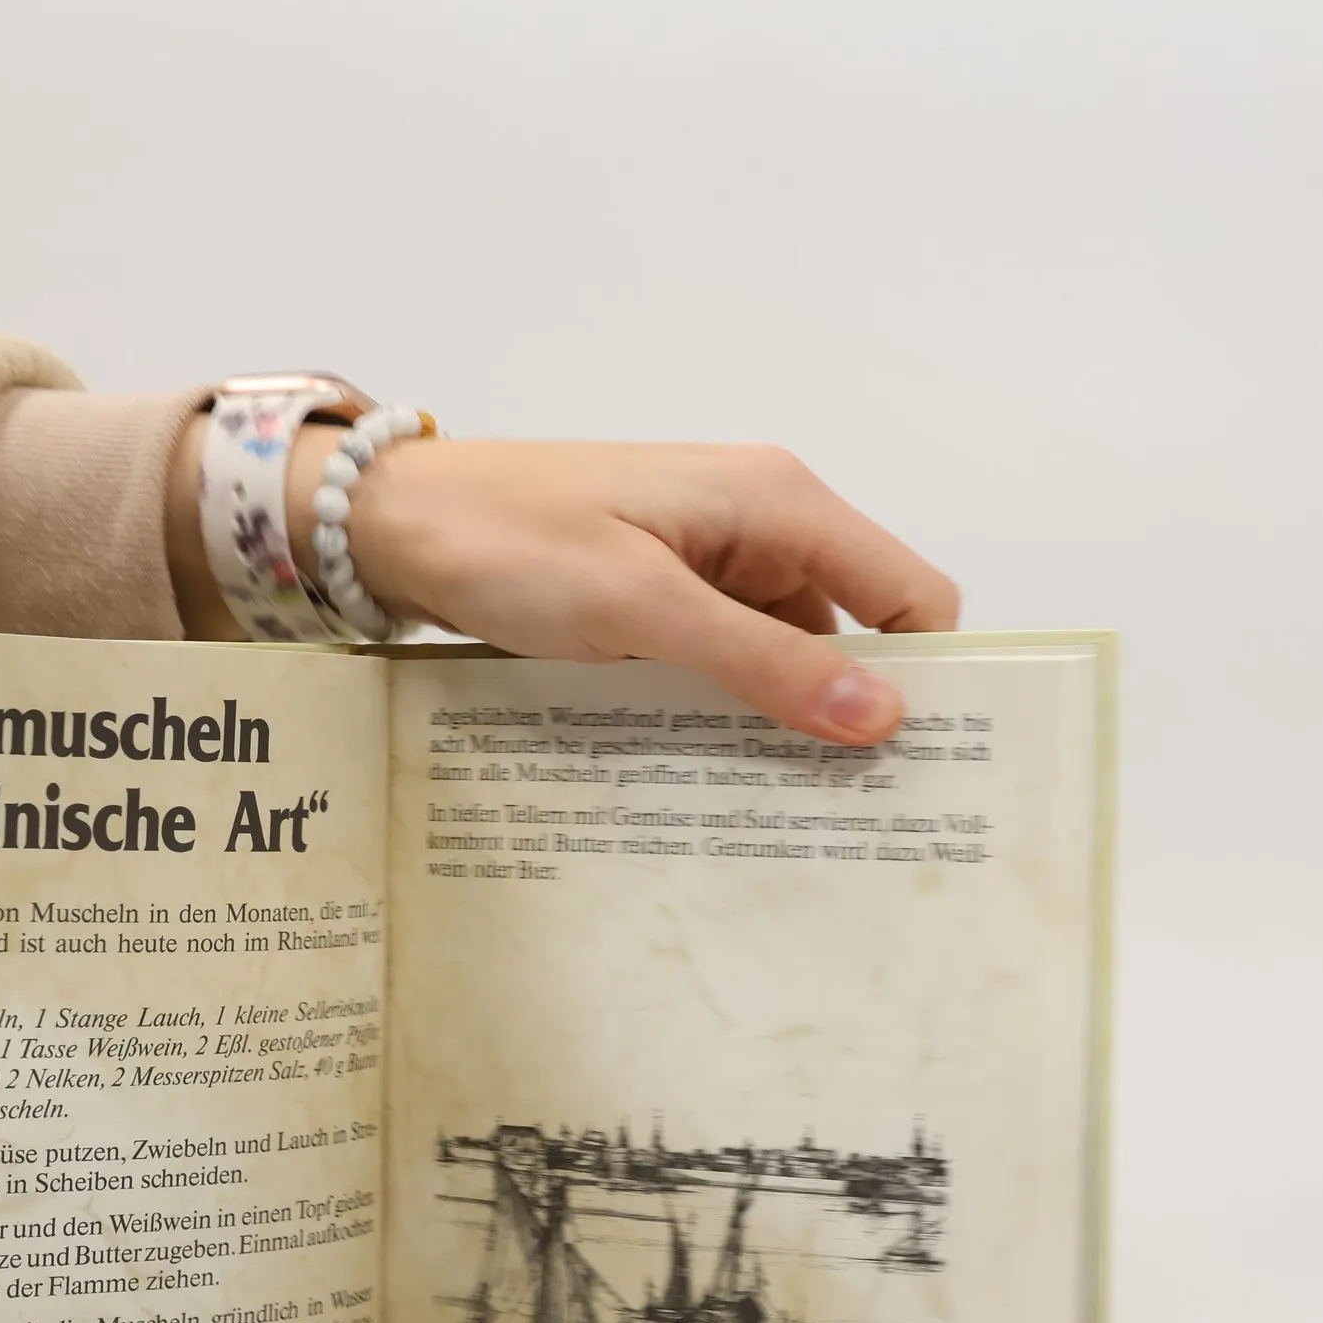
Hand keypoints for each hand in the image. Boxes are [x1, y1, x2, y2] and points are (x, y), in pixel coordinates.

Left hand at [170, 423, 957, 740]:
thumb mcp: (642, 608)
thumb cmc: (511, 542)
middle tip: (848, 819)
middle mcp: (761, 526)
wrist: (395, 523)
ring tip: (780, 816)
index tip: (915, 771)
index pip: (909, 593)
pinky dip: (728, 709)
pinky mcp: (663, 596)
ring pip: (787, 655)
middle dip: (855, 713)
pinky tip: (713, 774)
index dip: (928, 677)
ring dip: (784, 721)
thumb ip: (762, 661)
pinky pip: (727, 660)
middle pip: (855, 631)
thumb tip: (883, 715)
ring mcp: (710, 562)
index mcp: (779, 503)